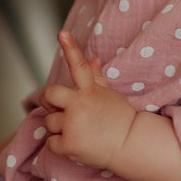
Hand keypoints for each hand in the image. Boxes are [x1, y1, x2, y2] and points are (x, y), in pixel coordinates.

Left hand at [38, 31, 135, 169]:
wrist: (131, 145)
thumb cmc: (120, 120)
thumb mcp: (110, 95)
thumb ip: (96, 78)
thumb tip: (94, 59)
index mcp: (90, 91)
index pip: (79, 66)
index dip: (70, 48)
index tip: (62, 33)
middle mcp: (80, 105)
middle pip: (49, 94)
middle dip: (48, 101)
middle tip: (58, 109)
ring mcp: (73, 124)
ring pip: (49, 121)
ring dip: (59, 128)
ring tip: (79, 132)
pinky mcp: (69, 144)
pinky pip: (51, 142)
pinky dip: (60, 146)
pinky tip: (76, 145)